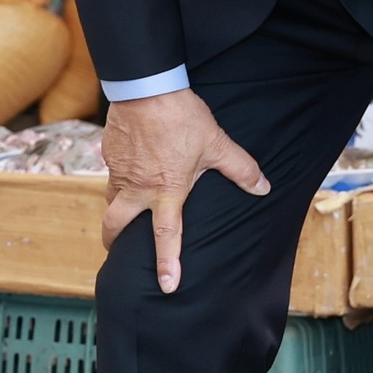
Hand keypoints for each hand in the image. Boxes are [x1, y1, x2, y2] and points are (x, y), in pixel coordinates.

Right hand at [98, 90, 269, 292]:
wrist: (146, 87)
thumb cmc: (181, 117)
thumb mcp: (217, 143)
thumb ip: (240, 169)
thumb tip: (263, 187)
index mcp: (166, 190)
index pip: (166, 235)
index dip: (167, 262)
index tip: (167, 285)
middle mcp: (138, 187)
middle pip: (116, 224)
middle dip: (114, 241)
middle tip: (115, 249)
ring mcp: (119, 170)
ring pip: (110, 198)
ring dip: (115, 208)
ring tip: (122, 209)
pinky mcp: (109, 152)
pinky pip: (111, 172)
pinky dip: (118, 176)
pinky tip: (129, 167)